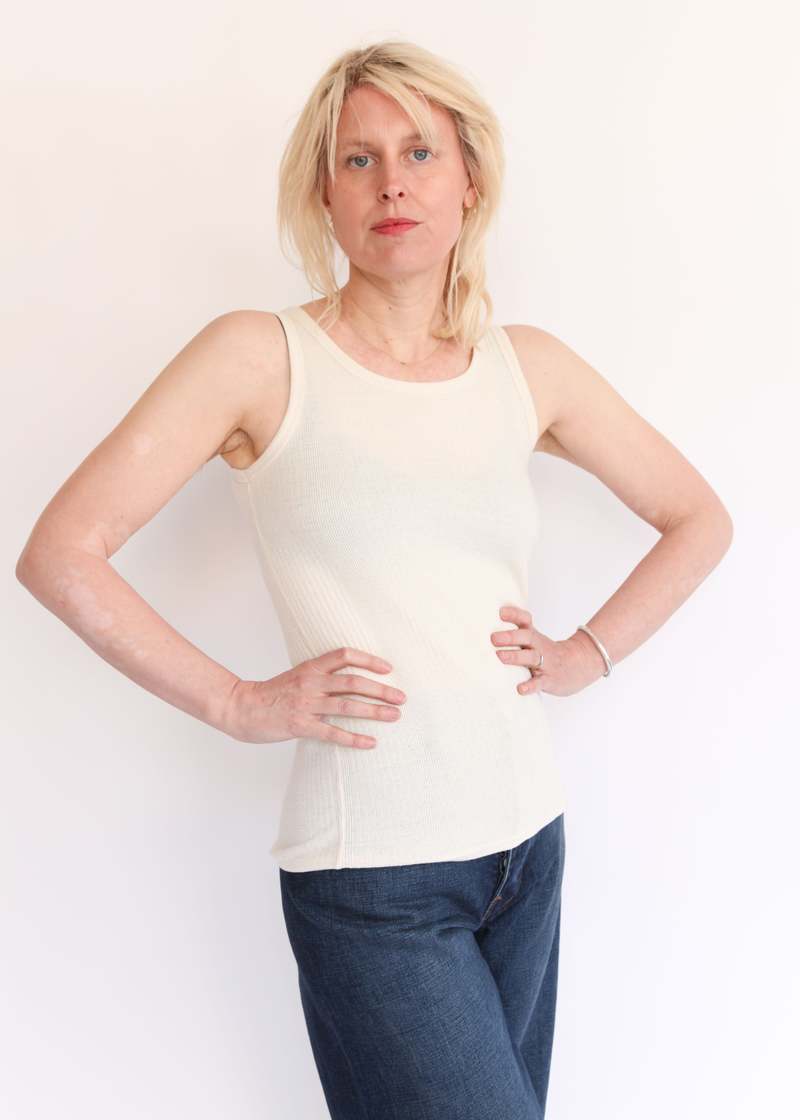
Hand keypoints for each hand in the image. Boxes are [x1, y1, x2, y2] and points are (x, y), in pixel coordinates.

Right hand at [223, 647, 405, 747]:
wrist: (241, 707)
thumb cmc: (272, 694)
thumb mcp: (298, 676)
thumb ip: (321, 676)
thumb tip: (352, 682)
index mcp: (311, 667)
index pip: (345, 655)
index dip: (370, 660)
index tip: (389, 669)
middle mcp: (311, 682)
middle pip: (353, 682)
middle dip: (381, 689)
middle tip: (402, 697)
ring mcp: (306, 704)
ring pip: (347, 706)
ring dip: (374, 711)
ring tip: (394, 716)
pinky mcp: (300, 725)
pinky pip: (332, 733)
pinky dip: (353, 738)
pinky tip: (370, 743)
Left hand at [490, 604, 602, 696]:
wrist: (580, 664)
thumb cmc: (547, 652)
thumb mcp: (533, 640)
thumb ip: (514, 634)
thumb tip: (485, 629)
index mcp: (533, 636)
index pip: (525, 620)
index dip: (514, 614)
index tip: (501, 612)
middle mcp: (539, 646)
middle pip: (527, 637)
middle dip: (510, 637)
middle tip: (493, 638)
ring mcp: (545, 663)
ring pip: (531, 658)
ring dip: (515, 656)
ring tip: (500, 656)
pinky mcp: (549, 680)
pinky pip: (540, 683)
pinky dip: (530, 686)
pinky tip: (520, 689)